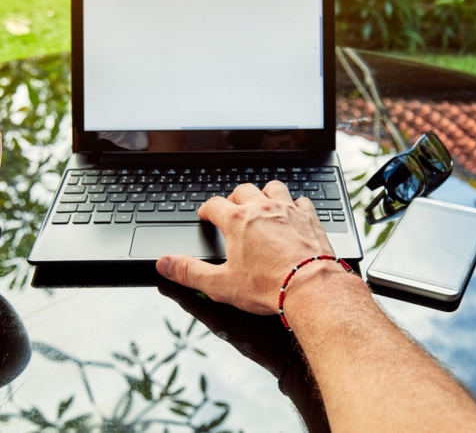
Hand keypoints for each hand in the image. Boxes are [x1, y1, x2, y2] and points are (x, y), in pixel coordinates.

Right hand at [155, 181, 337, 314]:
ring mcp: (287, 210)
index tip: (206, 215)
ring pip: (273, 188)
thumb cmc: (268, 286)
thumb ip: (189, 272)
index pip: (214, 205)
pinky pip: (300, 201)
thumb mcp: (220, 284)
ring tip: (261, 204)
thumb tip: (165, 264)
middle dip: (234, 198)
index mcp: (237, 221)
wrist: (310, 287)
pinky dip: (294, 205)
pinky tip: (293, 213)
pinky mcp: (309, 217)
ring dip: (265, 194)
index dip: (206, 210)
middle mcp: (262, 208)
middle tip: (231, 209)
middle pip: (243, 190)